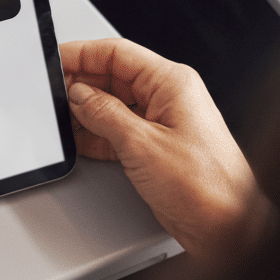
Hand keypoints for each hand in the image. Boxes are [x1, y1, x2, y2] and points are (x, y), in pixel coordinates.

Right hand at [60, 39, 272, 264]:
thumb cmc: (207, 185)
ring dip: (85, 112)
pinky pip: (116, 130)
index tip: (55, 59)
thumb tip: (79, 94)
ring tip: (60, 119)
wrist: (227, 226)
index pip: (117, 53)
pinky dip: (95, 134)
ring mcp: (161, 123)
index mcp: (172, 83)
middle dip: (81, 85)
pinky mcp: (155, 148)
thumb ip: (104, 113)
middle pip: (113, 77)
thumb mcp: (142, 143)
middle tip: (52, 94)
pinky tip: (78, 140)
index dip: (81, 53)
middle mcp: (168, 98)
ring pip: (112, 105)